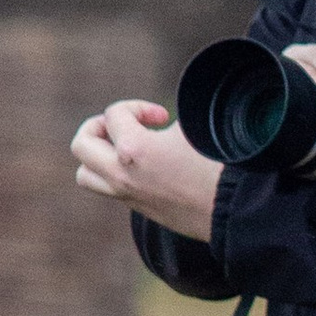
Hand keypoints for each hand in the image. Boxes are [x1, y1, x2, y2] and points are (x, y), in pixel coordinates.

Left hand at [70, 97, 225, 238]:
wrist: (235, 208)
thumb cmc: (217, 163)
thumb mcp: (191, 126)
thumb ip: (161, 117)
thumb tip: (154, 112)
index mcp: (133, 149)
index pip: (114, 114)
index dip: (138, 107)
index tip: (163, 117)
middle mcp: (121, 175)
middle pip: (81, 144)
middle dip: (99, 127)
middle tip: (125, 126)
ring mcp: (126, 195)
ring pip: (85, 174)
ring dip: (98, 155)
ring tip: (122, 147)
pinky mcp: (137, 208)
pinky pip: (107, 188)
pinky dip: (114, 172)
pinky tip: (143, 166)